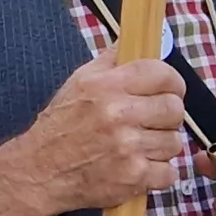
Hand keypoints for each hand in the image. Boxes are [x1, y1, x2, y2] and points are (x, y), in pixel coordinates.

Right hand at [16, 47, 193, 215]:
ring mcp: (128, 148)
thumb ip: (110, 61)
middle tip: (151, 122)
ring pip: (174, 142)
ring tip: (138, 147)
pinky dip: (157, 174)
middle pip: (175, 109)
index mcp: (106, 86)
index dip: (171, 83)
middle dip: (167, 116)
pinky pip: (169, 172)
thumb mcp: (78, 83)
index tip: (168, 91)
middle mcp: (118, 114)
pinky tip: (137, 168)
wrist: (40, 172)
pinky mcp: (134, 177)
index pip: (162, 73)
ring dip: (160, 147)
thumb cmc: (60, 127)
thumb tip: (136, 39)